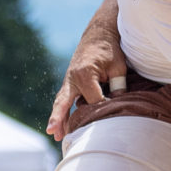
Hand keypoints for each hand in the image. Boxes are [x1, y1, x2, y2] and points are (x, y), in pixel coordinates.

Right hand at [47, 18, 127, 140]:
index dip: (104, 109)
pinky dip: (61, 112)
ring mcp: (69, 81)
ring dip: (58, 118)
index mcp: (85, 74)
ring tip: (55, 135)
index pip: (94, 101)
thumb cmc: (110, 51)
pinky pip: (63, 99)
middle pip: (65, 103)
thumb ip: (117, 87)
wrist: (99, 35)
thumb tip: (117, 107)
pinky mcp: (70, 83)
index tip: (113, 114)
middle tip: (53, 132)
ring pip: (61, 103)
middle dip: (59, 118)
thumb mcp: (118, 68)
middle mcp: (72, 78)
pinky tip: (59, 127)